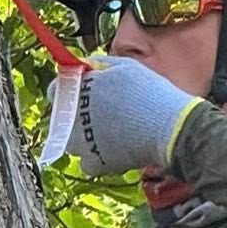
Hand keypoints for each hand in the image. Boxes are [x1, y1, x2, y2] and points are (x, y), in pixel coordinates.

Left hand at [54, 55, 203, 176]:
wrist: (170, 128)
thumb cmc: (150, 93)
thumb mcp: (124, 66)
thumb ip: (98, 64)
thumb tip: (84, 65)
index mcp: (77, 90)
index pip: (55, 89)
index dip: (67, 91)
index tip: (80, 93)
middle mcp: (73, 115)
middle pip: (62, 117)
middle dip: (77, 115)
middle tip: (101, 115)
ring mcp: (82, 141)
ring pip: (72, 141)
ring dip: (84, 137)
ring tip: (111, 132)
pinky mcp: (96, 162)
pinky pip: (87, 163)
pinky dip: (97, 158)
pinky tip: (114, 149)